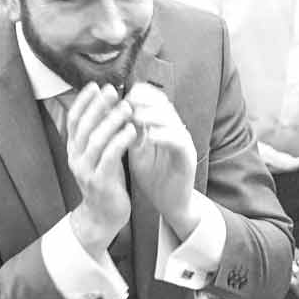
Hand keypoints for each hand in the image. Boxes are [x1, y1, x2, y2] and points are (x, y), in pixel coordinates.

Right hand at [67, 83, 136, 256]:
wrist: (103, 216)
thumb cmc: (106, 180)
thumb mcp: (99, 154)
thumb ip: (100, 133)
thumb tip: (108, 104)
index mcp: (74, 150)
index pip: (73, 120)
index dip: (83, 101)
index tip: (95, 85)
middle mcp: (76, 158)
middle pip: (84, 126)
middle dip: (98, 106)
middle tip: (112, 90)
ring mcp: (86, 171)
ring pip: (96, 140)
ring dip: (111, 121)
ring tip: (126, 107)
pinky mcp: (100, 182)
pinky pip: (109, 157)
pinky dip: (120, 141)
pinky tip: (131, 130)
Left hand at [125, 82, 199, 237]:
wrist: (169, 204)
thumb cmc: (152, 176)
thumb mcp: (136, 150)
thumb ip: (128, 133)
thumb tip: (110, 113)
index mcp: (163, 126)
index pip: (155, 100)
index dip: (140, 94)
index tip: (120, 96)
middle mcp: (176, 130)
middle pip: (164, 105)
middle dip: (145, 101)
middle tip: (127, 101)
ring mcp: (184, 143)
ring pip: (172, 120)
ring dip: (153, 116)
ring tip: (136, 115)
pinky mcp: (188, 158)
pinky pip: (179, 142)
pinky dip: (165, 136)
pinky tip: (150, 136)